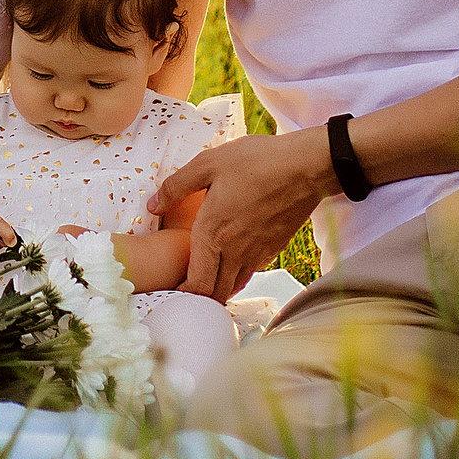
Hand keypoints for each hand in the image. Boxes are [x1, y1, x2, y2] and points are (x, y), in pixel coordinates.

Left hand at [149, 130, 332, 301]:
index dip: (183, 293)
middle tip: (185, 288)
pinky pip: (249, 273)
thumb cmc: (256, 161)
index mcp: (213, 233)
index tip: (173, 289)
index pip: (196, 283)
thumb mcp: (208, 164)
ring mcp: (257, 253)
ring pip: (233, 287)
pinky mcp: (273, 249)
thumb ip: (176, 186)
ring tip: (205, 279)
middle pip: (214, 293)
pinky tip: (230, 261)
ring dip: (217, 289)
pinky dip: (236, 276)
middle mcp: (234, 251)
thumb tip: (153, 205)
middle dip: (197, 297)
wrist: (306, 168)